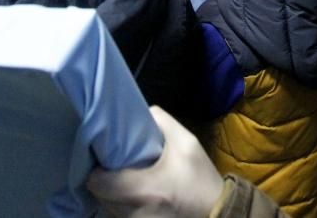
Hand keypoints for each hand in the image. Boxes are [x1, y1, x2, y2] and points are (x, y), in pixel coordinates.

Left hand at [87, 106, 224, 217]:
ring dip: (112, 195)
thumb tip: (143, 110)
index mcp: (143, 189)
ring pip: (108, 208)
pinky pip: (121, 216)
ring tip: (123, 179)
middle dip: (103, 180)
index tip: (104, 157)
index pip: (97, 183)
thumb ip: (162, 121)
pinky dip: (122, 206)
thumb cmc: (201, 179)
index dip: (97, 169)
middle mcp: (134, 212)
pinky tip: (133, 195)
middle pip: (99, 196)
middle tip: (112, 165)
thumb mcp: (187, 143)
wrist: (219, 213)